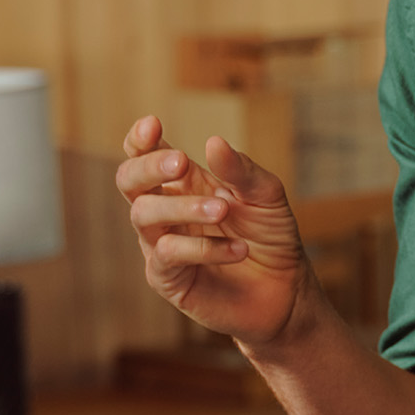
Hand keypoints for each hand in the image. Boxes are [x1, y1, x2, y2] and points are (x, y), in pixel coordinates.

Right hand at [116, 116, 311, 346]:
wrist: (285, 290)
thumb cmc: (271, 237)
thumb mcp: (266, 196)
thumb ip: (241, 171)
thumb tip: (213, 142)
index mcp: (184, 184)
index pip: (145, 155)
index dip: (140, 140)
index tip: (152, 125)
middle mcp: (166, 212)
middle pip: (129, 181)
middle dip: (149, 167)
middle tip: (182, 163)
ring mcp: (161, 245)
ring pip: (144, 216)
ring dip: (183, 208)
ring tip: (223, 211)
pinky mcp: (168, 279)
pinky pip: (167, 255)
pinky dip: (203, 248)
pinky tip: (237, 249)